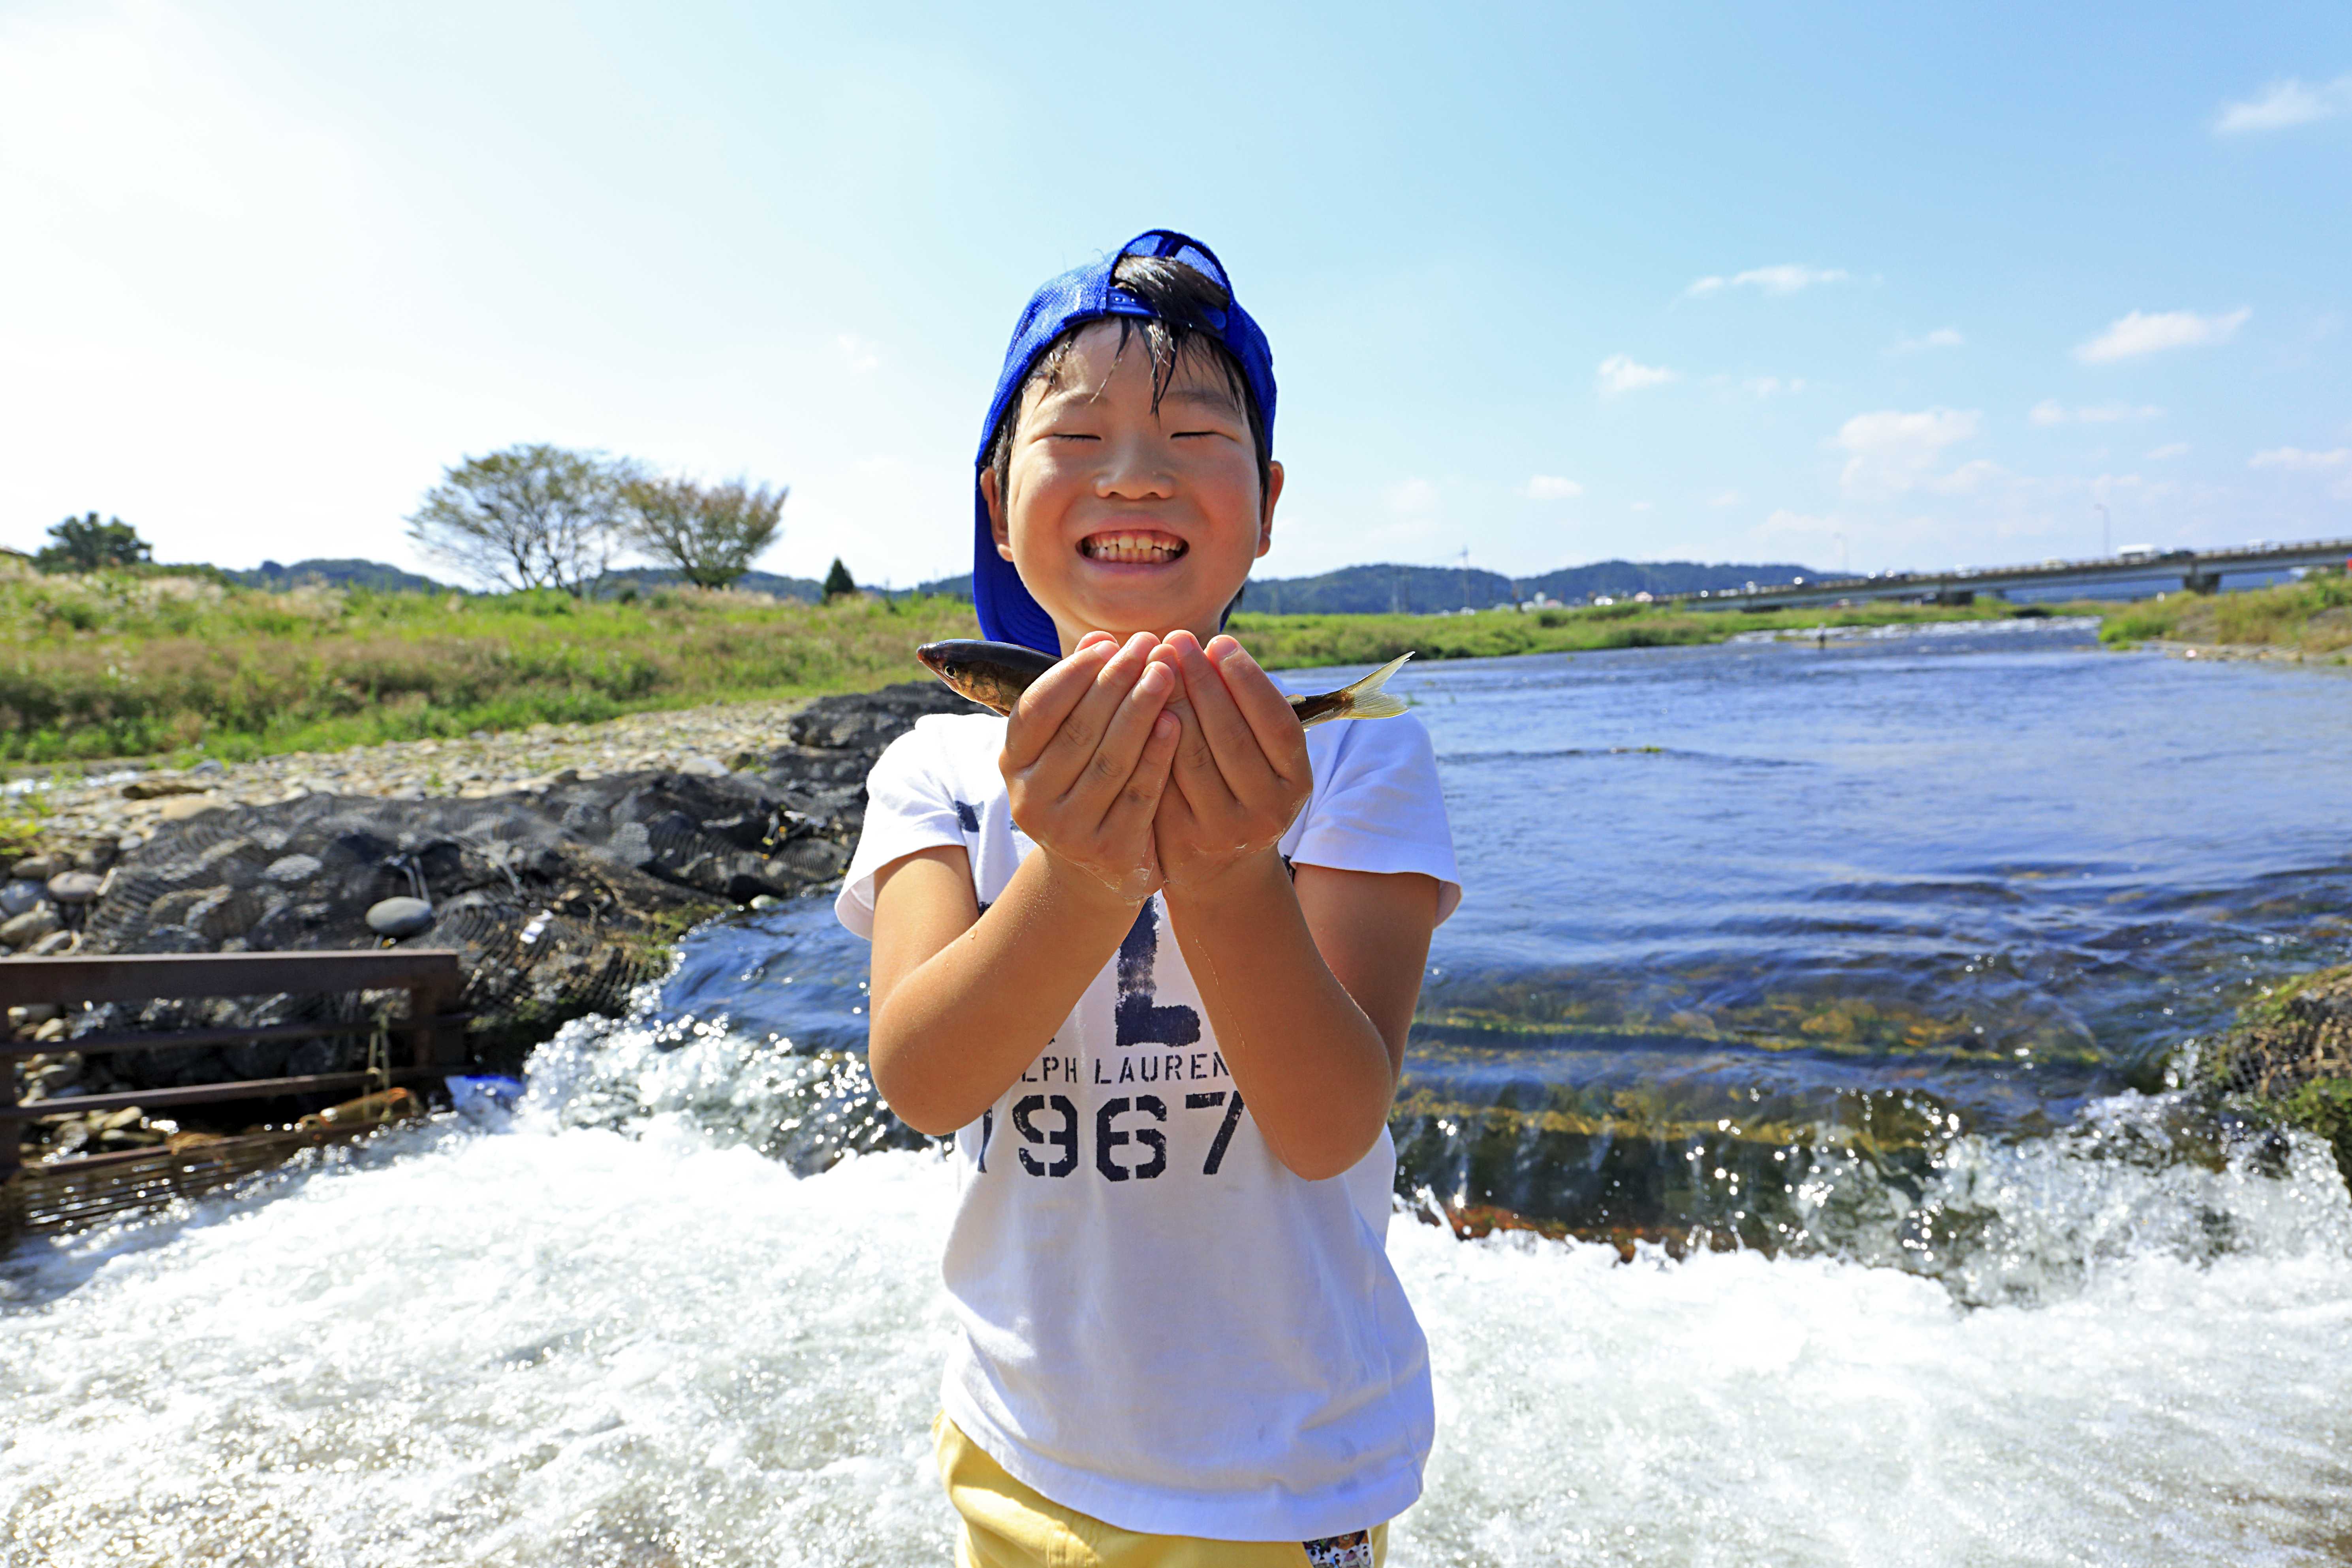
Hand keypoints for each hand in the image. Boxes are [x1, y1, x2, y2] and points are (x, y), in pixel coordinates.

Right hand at [999, 631, 1181, 903]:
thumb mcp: (1068, 741)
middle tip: (1149, 646)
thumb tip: (1099, 636)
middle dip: (1116, 682)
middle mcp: (1030, 798)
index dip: (1072, 673)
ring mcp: (1067, 830)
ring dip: (1140, 711)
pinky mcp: (1108, 851)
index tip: (1110, 643)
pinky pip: (1138, 795)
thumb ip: (1081, 692)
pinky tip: (1176, 721)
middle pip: (1078, 730)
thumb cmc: (1083, 783)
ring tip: (1166, 672)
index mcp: (1013, 763)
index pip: (1037, 709)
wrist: (1093, 871)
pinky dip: (1157, 756)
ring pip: (1109, 760)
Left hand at [1149, 632, 1310, 894]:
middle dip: (1200, 681)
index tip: (1220, 640)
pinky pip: (1161, 781)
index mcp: (1295, 783)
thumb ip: (1248, 712)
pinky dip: (1148, 739)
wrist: (1222, 869)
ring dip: (1170, 703)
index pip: (1275, 723)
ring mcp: (1223, 830)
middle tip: (1175, 639)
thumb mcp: (1265, 759)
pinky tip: (1135, 704)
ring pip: (1191, 756)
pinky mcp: (1181, 841)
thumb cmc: (1242, 788)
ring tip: (1152, 663)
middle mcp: (1267, 810)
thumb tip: (1212, 646)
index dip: (1248, 680)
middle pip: (1230, 736)